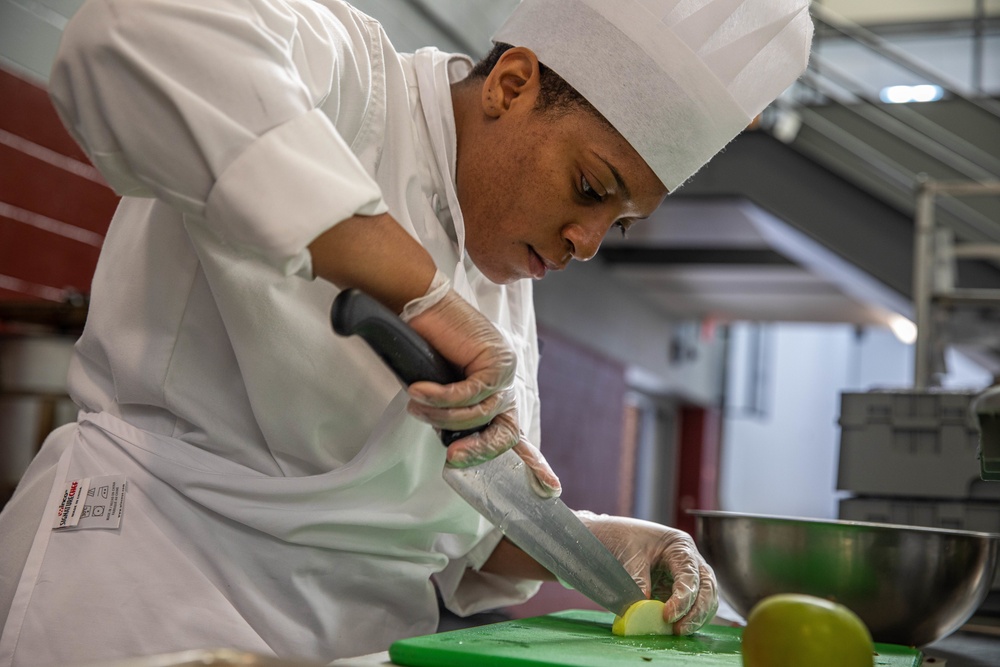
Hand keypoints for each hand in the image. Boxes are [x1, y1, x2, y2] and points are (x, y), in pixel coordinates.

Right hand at [404, 284, 560, 496]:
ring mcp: (505, 372)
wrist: (424, 309)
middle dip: (478, 451)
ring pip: (477, 415)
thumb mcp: (443, 390)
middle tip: (452, 459)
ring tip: (415, 403)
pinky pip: (467, 394)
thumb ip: (456, 416)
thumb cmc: (429, 347)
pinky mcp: (494, 360)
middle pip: (504, 434)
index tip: (551, 490)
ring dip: (442, 415)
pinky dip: (441, 396)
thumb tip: (454, 447)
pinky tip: (418, 390)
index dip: (535, 463)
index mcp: (499, 394)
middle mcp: (507, 384)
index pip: (518, 436)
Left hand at [576, 511, 717, 633]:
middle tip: (679, 629)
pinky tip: (676, 629)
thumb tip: (645, 609)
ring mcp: (684, 575)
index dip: (683, 598)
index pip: (691, 575)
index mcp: (679, 546)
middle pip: (707, 587)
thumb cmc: (618, 538)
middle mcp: (689, 560)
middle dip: (697, 611)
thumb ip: (638, 582)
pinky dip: (688, 617)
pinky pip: (691, 605)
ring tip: (677, 632)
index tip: (667, 615)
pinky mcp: (675, 589)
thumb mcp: (628, 558)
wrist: (604, 536)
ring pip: (705, 598)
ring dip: (696, 617)